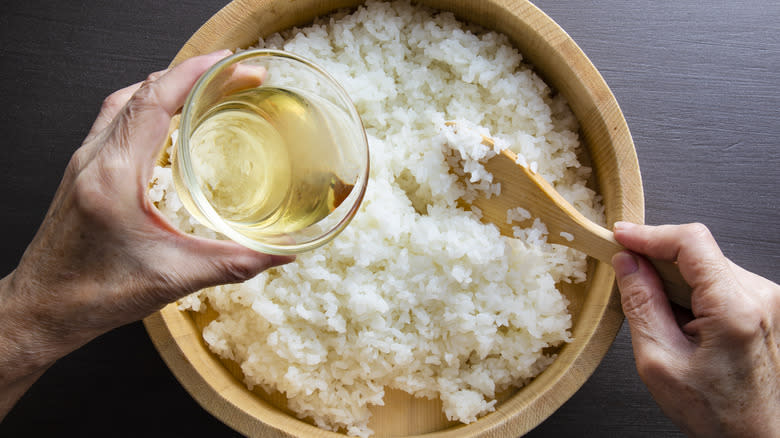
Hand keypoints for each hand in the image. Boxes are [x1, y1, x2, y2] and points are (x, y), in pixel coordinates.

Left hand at [0, 51, 291, 416]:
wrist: (43, 308)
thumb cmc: (93, 294)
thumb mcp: (173, 278)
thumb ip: (233, 263)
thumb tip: (282, 254)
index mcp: (114, 175)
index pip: (154, 101)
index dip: (193, 73)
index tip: (228, 63)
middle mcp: (94, 159)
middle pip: (142, 91)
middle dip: (191, 75)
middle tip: (232, 77)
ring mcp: (84, 161)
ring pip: (125, 101)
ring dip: (167, 87)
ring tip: (205, 90)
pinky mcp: (83, 171)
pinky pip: (115, 120)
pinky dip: (147, 107)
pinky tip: (168, 124)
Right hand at [612, 222, 778, 437]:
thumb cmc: (716, 413)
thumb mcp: (659, 360)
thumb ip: (641, 304)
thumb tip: (627, 263)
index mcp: (735, 309)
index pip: (691, 242)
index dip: (649, 234)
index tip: (621, 236)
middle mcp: (761, 297)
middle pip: (698, 253)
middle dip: (658, 261)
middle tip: (628, 279)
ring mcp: (768, 302)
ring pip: (707, 266)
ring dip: (676, 281)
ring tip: (665, 320)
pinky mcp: (765, 308)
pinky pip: (720, 282)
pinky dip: (693, 293)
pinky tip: (684, 323)